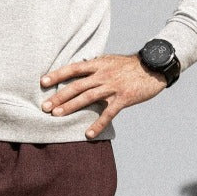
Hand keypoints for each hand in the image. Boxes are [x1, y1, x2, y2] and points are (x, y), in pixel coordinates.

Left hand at [39, 54, 165, 138]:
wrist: (153, 67)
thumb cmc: (129, 65)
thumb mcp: (110, 60)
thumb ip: (94, 66)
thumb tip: (77, 70)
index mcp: (98, 64)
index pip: (73, 68)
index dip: (57, 75)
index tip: (42, 82)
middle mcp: (103, 74)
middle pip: (77, 85)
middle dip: (59, 96)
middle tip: (45, 106)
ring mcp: (113, 87)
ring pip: (88, 97)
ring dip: (71, 107)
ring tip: (57, 115)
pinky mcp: (124, 99)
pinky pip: (108, 113)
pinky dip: (98, 124)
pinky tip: (88, 134)